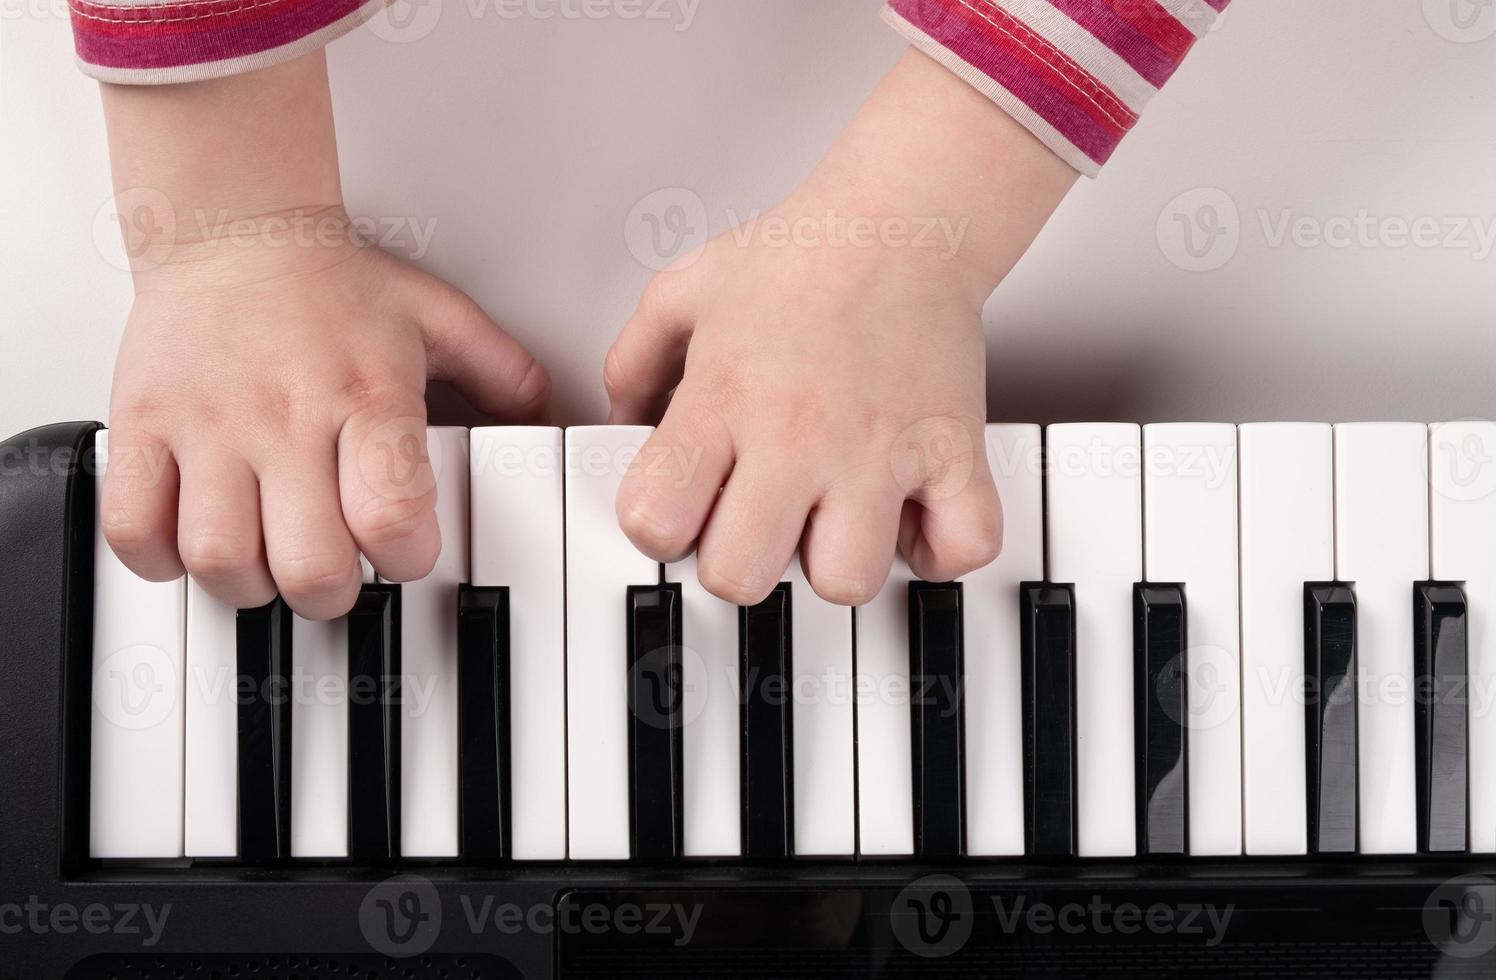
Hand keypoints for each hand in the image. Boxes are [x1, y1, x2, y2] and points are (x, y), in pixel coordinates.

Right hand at [97, 54, 546, 618]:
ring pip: (219, 558)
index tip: (404, 549)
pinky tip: (194, 539)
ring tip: (266, 557)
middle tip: (335, 571)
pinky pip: (132, 527)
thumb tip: (548, 421)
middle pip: (308, 564)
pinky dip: (159, 556)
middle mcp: (286, 417)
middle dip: (331, 591)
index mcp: (366, 397)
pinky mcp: (142, 426)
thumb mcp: (438, 319)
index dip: (408, 558)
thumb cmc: (334, 283)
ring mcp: (208, 425)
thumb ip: (502, 375)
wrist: (234, 227)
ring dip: (248, 582)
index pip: (392, 517)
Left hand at [607, 49, 1075, 605]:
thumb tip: (622, 428)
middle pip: (740, 576)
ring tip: (835, 518)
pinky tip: (910, 516)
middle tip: (753, 525)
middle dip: (736, 565)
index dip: (656, 528)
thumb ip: (633, 363)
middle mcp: (799, 435)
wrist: (902, 218)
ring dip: (837, 562)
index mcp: (724, 398)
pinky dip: (943, 548)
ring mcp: (881, 451)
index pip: (655, 518)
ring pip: (846, 579)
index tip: (679, 508)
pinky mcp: (954, 453)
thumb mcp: (684, 293)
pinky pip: (963, 546)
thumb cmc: (801, 257)